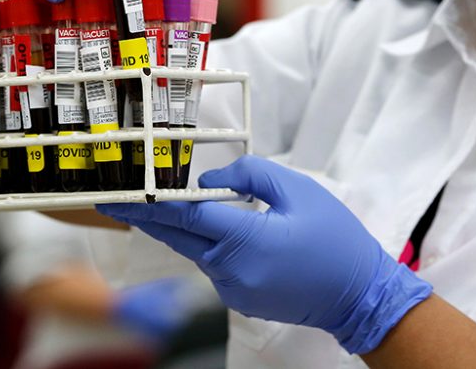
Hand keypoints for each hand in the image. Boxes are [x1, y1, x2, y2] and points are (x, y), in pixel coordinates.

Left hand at [98, 156, 432, 354]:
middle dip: (146, 217)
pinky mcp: (238, 298)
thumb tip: (207, 184)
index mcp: (245, 241)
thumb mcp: (298, 191)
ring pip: (196, 250)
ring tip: (166, 203)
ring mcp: (233, 289)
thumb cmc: (336, 239)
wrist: (359, 295)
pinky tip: (217, 228)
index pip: (184, 218)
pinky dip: (207, 243)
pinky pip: (213, 263)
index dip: (147, 204)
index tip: (117, 196)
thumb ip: (249, 176)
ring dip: (182, 228)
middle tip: (116, 200)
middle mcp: (231, 270)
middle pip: (178, 237)